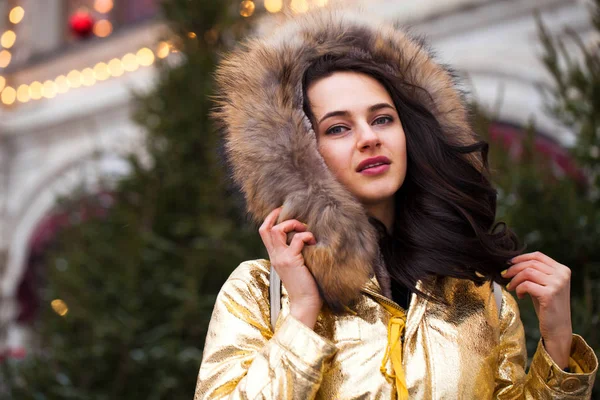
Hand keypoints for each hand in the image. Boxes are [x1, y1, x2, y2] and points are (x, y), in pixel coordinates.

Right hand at [259, 207, 322, 328]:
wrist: (305, 303)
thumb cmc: (305, 285)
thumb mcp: (295, 265)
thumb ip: (294, 252)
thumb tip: (303, 236)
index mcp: (275, 256)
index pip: (264, 232)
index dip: (270, 218)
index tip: (281, 211)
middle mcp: (275, 256)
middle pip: (267, 228)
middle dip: (282, 218)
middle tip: (298, 222)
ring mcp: (281, 258)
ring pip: (277, 230)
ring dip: (293, 225)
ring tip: (305, 230)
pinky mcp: (292, 261)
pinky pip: (297, 239)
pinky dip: (306, 236)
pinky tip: (313, 242)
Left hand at [502, 251, 571, 368]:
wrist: (558, 328)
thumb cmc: (547, 306)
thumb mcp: (544, 285)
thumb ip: (535, 273)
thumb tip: (512, 262)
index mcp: (562, 270)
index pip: (538, 256)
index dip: (521, 257)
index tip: (509, 263)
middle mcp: (562, 275)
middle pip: (531, 263)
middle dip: (514, 268)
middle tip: (504, 276)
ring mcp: (557, 284)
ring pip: (527, 272)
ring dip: (515, 279)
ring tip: (511, 288)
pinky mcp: (549, 294)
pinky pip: (526, 285)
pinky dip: (519, 289)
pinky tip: (520, 296)